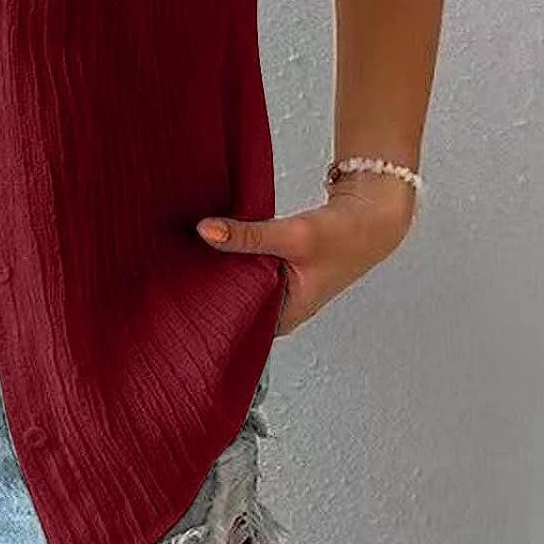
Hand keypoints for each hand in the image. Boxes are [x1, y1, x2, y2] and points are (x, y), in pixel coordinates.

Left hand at [195, 176, 415, 334]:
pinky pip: (246, 265)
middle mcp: (279, 307)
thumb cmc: (344, 237)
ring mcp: (278, 287)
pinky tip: (210, 242)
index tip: (178, 301)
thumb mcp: (291, 236)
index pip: (237, 328)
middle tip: (172, 275)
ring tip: (183, 259)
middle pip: (233, 305)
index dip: (209, 316)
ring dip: (220, 270)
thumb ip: (248, 234)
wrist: (372, 215)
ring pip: (239, 283)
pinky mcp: (276, 267)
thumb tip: (204, 230)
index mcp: (284, 317)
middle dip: (208, 290)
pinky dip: (233, 255)